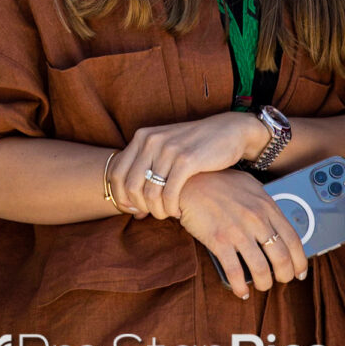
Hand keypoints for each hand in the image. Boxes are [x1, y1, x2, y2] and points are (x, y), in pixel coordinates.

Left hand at [110, 111, 266, 218]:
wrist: (228, 131)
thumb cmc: (196, 147)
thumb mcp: (166, 151)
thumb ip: (148, 174)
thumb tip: (134, 211)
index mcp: (142, 137)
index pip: (116, 173)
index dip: (121, 197)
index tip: (134, 210)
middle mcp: (151, 141)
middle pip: (130, 186)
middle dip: (140, 207)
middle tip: (154, 214)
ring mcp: (168, 149)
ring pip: (150, 193)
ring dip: (158, 211)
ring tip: (168, 214)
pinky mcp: (186, 160)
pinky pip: (169, 194)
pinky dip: (171, 208)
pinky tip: (179, 211)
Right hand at [178, 168, 307, 299]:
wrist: (188, 181)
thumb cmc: (218, 181)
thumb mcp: (249, 185)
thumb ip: (264, 203)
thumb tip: (276, 222)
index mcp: (267, 206)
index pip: (293, 239)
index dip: (300, 260)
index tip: (300, 271)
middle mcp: (256, 219)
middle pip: (281, 257)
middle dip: (285, 275)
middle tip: (282, 280)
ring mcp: (238, 231)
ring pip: (261, 269)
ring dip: (264, 283)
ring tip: (262, 285)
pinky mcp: (219, 241)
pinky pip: (235, 273)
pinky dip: (240, 287)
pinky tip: (241, 291)